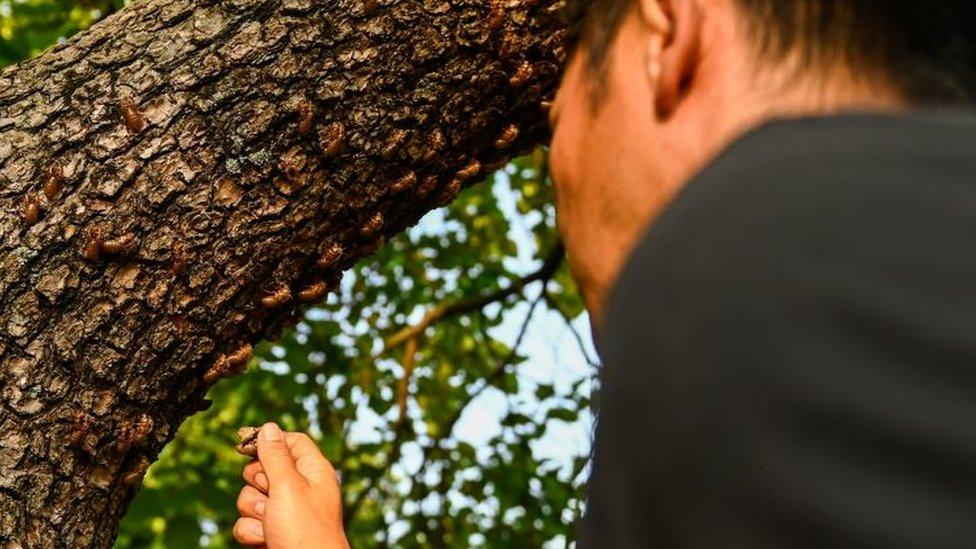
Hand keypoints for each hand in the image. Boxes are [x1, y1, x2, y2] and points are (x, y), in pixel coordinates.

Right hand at [234, 423, 349, 547]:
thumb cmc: (305, 532)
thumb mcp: (289, 486)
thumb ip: (275, 456)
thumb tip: (268, 427)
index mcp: (313, 470)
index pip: (290, 441)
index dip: (268, 441)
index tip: (245, 446)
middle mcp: (299, 488)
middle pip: (263, 468)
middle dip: (257, 483)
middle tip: (271, 495)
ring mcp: (284, 512)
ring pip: (249, 497)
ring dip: (254, 511)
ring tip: (272, 524)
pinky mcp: (270, 532)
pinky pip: (246, 522)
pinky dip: (251, 531)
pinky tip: (266, 539)